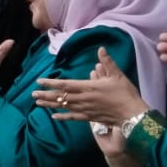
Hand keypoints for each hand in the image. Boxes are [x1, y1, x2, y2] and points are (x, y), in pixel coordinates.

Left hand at [32, 48, 146, 123]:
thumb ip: (107, 63)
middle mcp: (84, 99)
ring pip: (64, 107)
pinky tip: (53, 117)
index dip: (51, 83)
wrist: (133, 113)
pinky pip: (73, 117)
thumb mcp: (117, 75)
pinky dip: (63, 117)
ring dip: (50, 105)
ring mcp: (85, 109)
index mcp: (89, 87)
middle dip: (46, 95)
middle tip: (32, 94)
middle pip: (61, 97)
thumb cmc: (126, 93)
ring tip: (38, 103)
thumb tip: (101, 49)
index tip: (39, 81)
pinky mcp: (89, 118)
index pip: (65, 84)